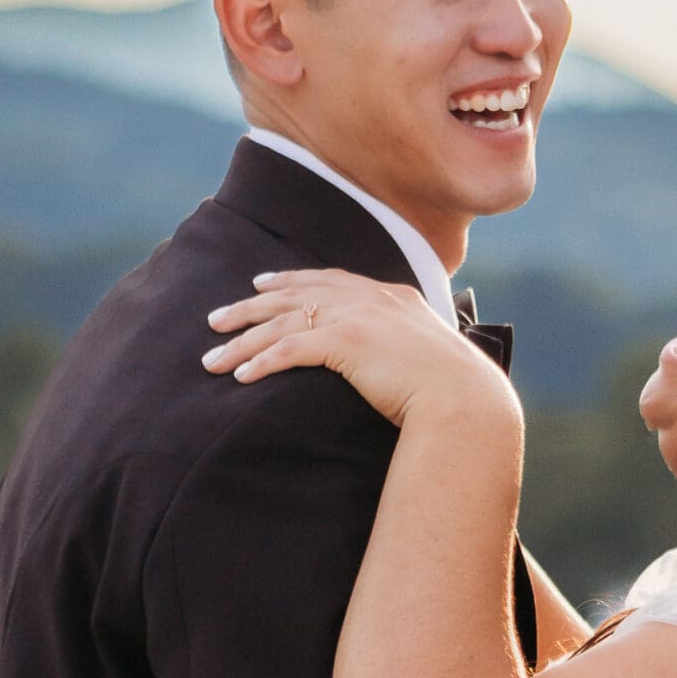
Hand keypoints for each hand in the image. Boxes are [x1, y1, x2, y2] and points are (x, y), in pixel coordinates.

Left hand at [204, 268, 516, 431]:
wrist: (464, 398)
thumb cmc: (454, 390)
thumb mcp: (429, 356)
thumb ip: (404, 347)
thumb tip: (396, 363)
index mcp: (390, 295)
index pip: (327, 279)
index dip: (289, 280)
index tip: (260, 283)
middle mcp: (369, 298)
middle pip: (294, 295)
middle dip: (249, 307)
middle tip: (216, 319)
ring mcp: (357, 317)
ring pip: (283, 324)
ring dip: (243, 341)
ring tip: (212, 358)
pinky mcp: (345, 343)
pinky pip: (290, 350)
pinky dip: (261, 361)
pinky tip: (240, 375)